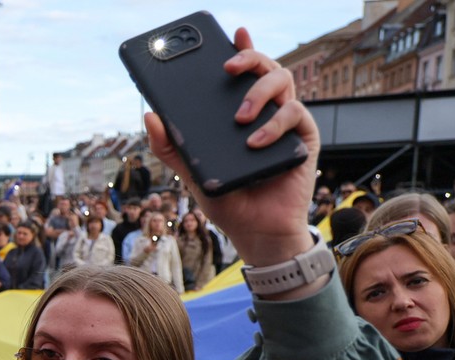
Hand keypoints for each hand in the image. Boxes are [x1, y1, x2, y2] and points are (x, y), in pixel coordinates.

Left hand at [144, 27, 316, 266]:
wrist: (255, 232)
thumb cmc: (227, 201)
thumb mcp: (190, 172)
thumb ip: (169, 147)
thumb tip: (150, 116)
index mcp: (240, 115)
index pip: (243, 74)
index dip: (241, 48)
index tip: (231, 33)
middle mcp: (265, 112)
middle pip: (265, 68)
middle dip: (248, 57)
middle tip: (227, 66)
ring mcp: (285, 123)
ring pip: (283, 82)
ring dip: (258, 94)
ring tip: (239, 118)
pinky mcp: (303, 139)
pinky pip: (294, 114)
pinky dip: (273, 125)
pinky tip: (254, 142)